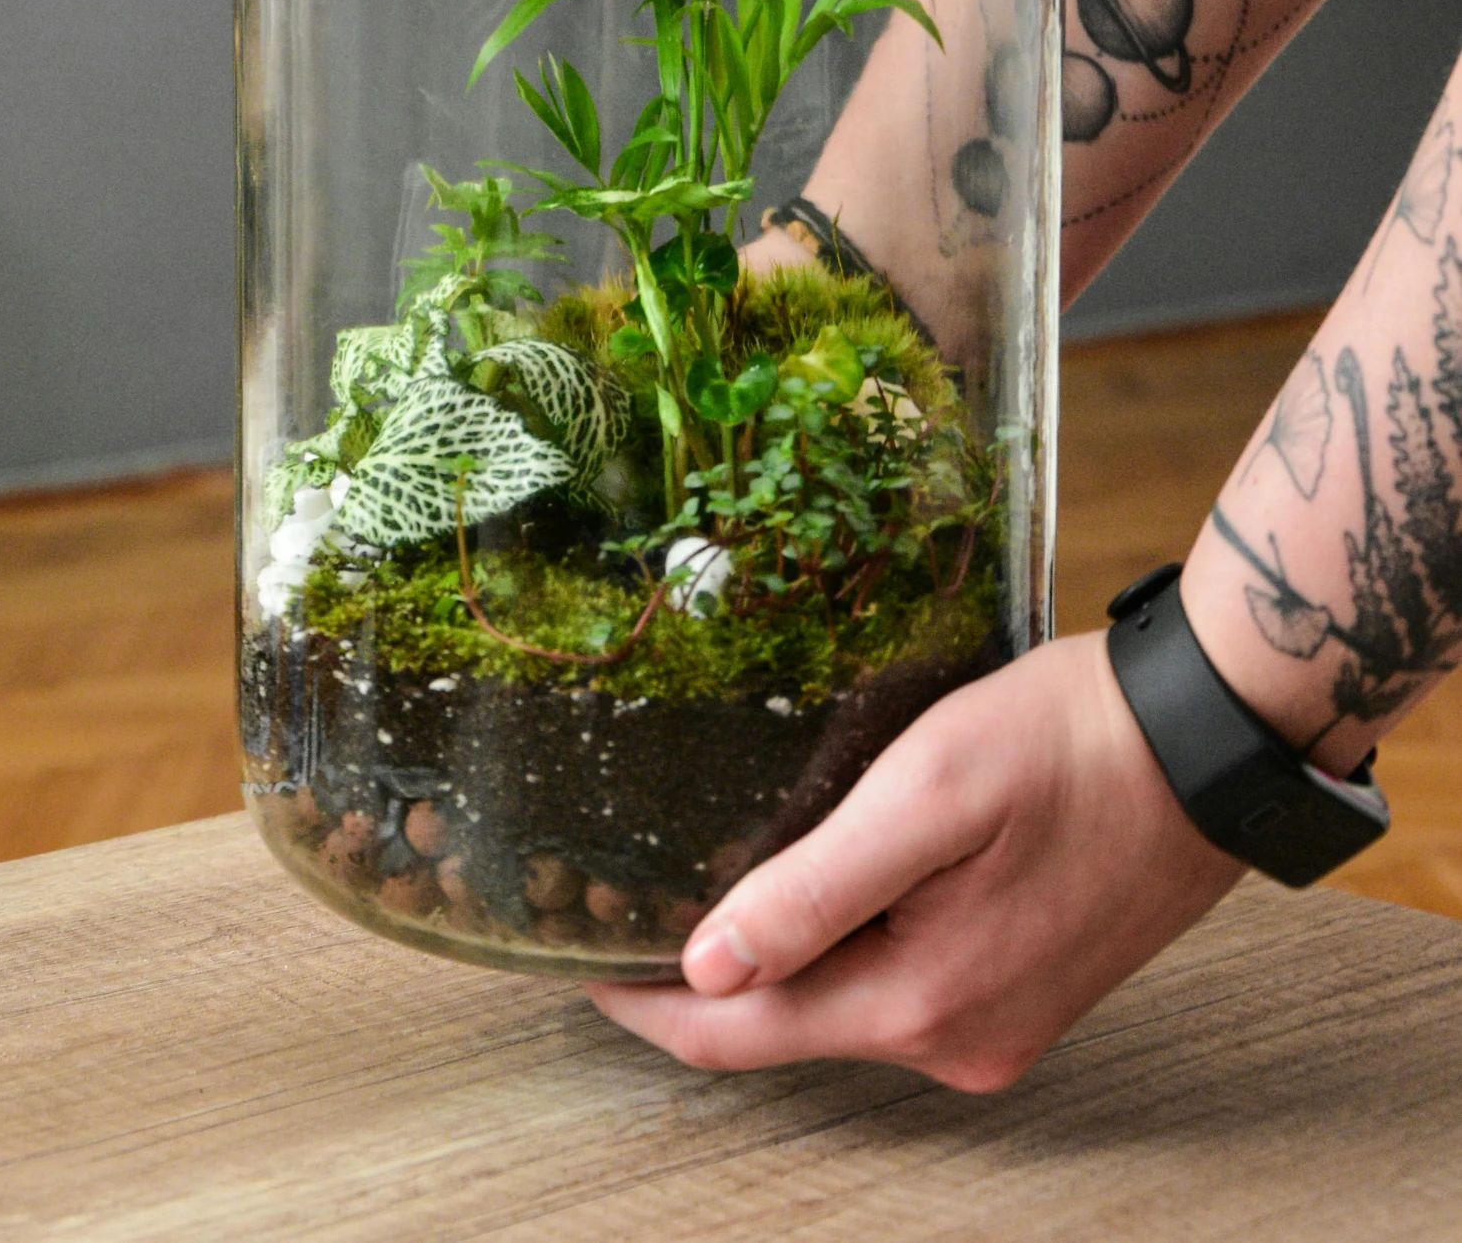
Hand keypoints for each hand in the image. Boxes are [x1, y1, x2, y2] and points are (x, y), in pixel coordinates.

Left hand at [586, 633, 1241, 1089]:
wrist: (1202, 742)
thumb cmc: (1069, 744)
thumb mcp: (927, 794)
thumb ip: (814, 888)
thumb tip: (705, 970)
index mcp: (923, 1002)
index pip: (739, 1037)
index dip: (647, 1003)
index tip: (578, 958)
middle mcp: (958, 1038)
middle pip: (789, 1024)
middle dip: (704, 975)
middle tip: (630, 897)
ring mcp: (996, 1022)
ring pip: (845, 1001)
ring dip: (779, 955)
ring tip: (714, 877)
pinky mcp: (1023, 988)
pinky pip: (902, 983)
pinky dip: (846, 945)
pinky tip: (825, 880)